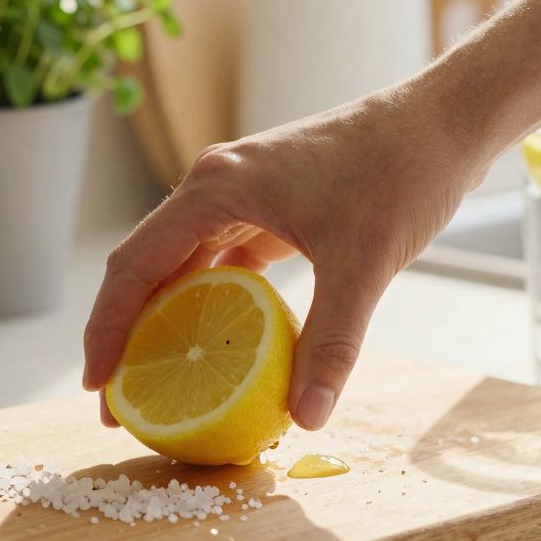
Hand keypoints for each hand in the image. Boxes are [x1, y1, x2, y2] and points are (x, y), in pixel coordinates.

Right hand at [82, 80, 486, 430]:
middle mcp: (213, 187)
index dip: (106, 330)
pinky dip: (210, 307)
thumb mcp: (364, 264)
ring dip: (164, 323)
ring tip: (156, 386)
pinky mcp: (265, 207)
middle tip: (119, 405)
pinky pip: (219, 263)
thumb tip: (306, 418)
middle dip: (125, 337)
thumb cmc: (401, 172)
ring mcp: (238, 195)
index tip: (97, 387)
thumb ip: (332, 343)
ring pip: (179, 267)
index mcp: (215, 188)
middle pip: (145, 269)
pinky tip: (214, 349)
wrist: (443, 122)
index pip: (134, 266)